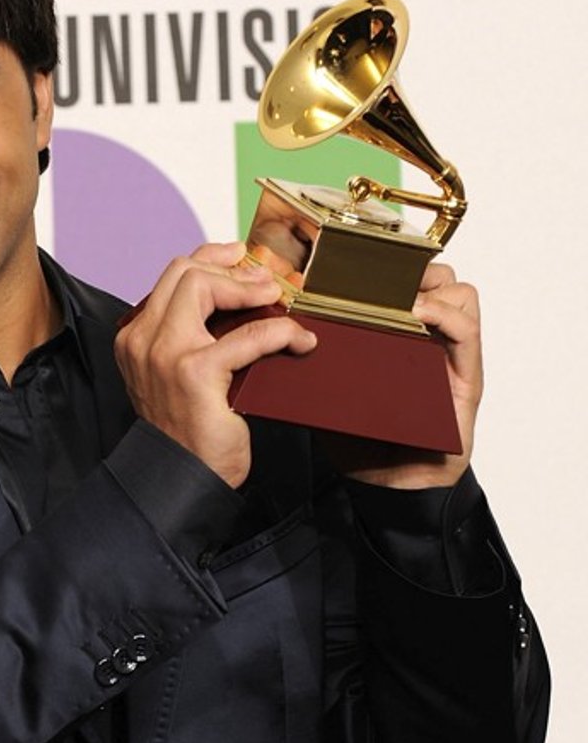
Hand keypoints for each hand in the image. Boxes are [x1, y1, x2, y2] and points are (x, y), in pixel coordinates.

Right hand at [114, 242, 317, 487]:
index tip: (240, 259)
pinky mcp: (194, 373)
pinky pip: (247, 335)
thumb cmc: (186, 432)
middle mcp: (143, 340)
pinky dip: (279, 333)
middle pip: (185, 271)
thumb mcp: (176, 375)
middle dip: (231, 269)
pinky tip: (297, 342)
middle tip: (265, 283)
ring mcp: (165, 354)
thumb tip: (236, 303)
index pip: (171, 275)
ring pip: (204, 287)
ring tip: (278, 302)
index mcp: (135, 337)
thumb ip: (190, 339)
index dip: (211, 258)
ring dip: (249, 289)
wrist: (180, 477)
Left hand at [323, 261, 482, 488]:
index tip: (346, 254)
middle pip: (435, 275)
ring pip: (458, 293)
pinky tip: (416, 314)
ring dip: (428, 285)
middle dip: (407, 265)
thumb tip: (276, 327)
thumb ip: (315, 357)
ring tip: (395, 293)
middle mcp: (429, 339)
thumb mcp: (329, 386)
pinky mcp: (466, 378)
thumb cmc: (361, 438)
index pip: (404, 278)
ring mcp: (451, 356)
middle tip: (372, 270)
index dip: (383, 261)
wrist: (386, 488)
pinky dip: (443, 314)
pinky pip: (465, 331)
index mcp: (398, 333)